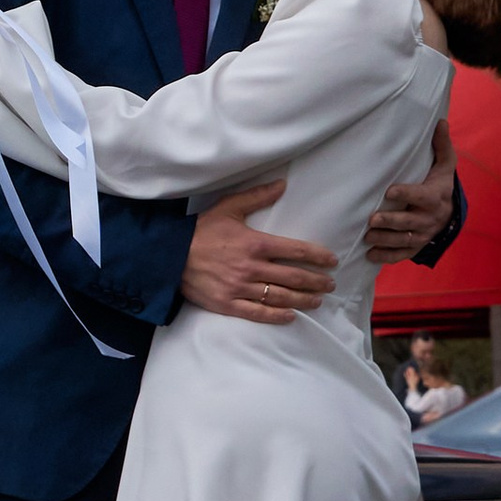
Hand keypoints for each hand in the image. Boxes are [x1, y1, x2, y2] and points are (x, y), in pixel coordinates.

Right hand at [179, 180, 338, 325]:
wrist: (168, 256)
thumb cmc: (200, 230)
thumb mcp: (228, 207)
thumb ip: (257, 196)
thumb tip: (282, 184)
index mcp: (255, 244)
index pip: (296, 251)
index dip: (318, 257)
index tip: (332, 261)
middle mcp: (252, 268)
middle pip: (294, 277)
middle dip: (316, 281)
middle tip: (330, 284)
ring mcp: (240, 289)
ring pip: (280, 297)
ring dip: (303, 300)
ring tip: (317, 301)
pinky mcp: (228, 304)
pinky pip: (258, 313)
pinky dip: (277, 316)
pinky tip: (291, 315)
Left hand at [364, 119, 455, 267]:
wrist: (449, 213)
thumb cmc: (439, 183)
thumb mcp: (444, 164)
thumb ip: (441, 145)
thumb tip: (440, 121)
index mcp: (435, 197)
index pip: (421, 196)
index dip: (406, 194)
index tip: (389, 191)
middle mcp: (429, 218)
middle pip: (410, 222)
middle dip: (391, 222)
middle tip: (372, 219)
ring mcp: (423, 235)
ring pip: (404, 240)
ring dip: (385, 239)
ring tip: (367, 236)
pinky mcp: (416, 246)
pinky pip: (402, 254)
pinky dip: (386, 256)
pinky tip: (370, 255)